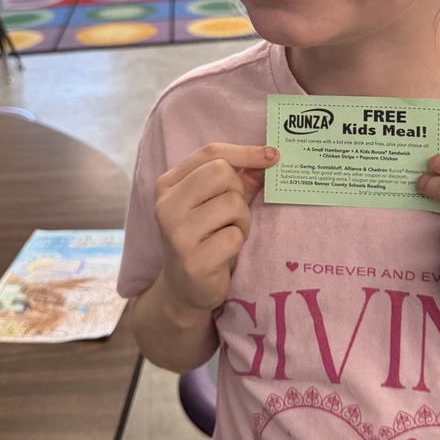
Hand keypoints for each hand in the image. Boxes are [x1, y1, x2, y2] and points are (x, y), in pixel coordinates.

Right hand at [154, 143, 277, 312]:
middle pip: (222, 173)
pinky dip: (238, 242)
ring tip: (228, 233)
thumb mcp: (215, 202)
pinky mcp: (193, 260)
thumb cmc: (205, 236)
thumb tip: (269, 156)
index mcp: (168, 184)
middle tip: (232, 213)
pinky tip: (224, 252)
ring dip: (242, 220)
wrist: (184, 288)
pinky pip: (235, 236)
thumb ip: (240, 177)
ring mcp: (177, 233)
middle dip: (239, 191)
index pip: (210, 153)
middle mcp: (167, 205)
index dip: (245, 152)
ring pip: (232, 203)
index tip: (272, 155)